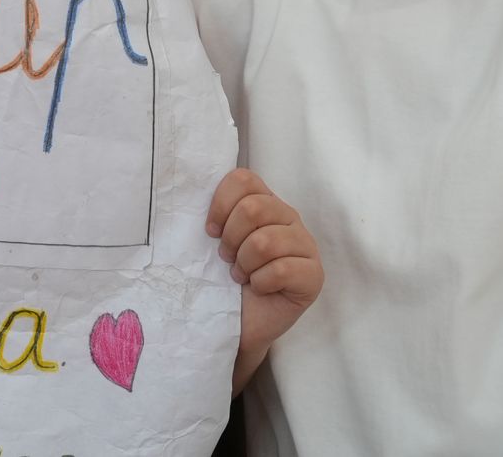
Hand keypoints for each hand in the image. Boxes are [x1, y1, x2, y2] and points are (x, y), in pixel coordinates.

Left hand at [207, 167, 321, 392]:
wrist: (237, 324)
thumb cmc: (223, 279)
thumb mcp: (214, 242)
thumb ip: (214, 215)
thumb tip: (188, 195)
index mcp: (264, 201)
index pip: (243, 179)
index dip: (221, 205)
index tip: (211, 231)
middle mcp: (288, 216)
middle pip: (253, 208)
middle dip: (231, 238)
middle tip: (227, 259)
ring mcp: (305, 244)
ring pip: (266, 241)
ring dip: (245, 264)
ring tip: (241, 276)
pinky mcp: (313, 275)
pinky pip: (282, 270)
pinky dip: (261, 282)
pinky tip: (260, 288)